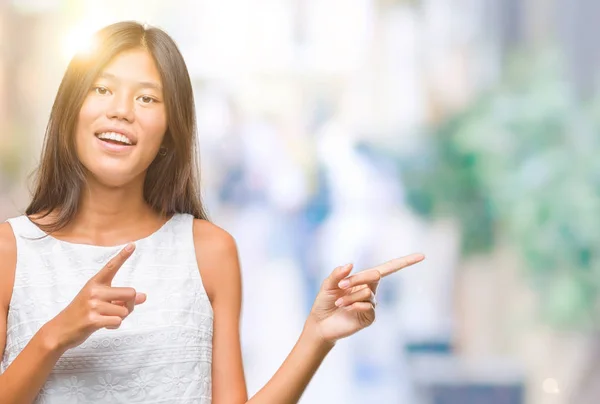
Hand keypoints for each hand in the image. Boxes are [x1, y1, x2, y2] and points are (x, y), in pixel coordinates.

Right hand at [44, 243, 146, 351]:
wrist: (59, 330)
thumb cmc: (83, 313)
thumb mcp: (100, 301)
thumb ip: (121, 298)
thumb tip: (144, 296)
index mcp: (95, 283)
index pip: (111, 266)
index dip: (123, 256)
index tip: (133, 244)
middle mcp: (94, 291)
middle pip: (130, 292)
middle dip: (130, 304)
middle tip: (118, 310)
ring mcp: (92, 305)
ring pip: (125, 310)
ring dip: (120, 317)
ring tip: (106, 318)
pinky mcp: (92, 320)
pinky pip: (117, 321)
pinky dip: (115, 325)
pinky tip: (104, 325)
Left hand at [306, 254, 424, 343]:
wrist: (321, 324)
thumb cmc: (325, 302)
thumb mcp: (328, 284)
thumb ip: (338, 274)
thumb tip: (350, 264)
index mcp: (364, 279)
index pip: (388, 268)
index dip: (405, 261)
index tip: (422, 256)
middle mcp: (371, 290)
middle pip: (375, 275)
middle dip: (356, 279)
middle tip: (340, 287)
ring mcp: (372, 304)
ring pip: (367, 292)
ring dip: (350, 296)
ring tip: (339, 303)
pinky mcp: (370, 317)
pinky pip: (368, 306)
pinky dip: (354, 305)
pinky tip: (346, 310)